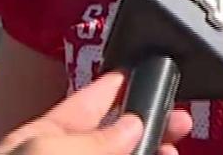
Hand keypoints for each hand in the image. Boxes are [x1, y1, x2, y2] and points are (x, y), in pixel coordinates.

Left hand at [0, 71, 192, 154]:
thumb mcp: (50, 152)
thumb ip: (95, 138)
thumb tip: (132, 124)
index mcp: (40, 140)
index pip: (85, 104)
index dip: (116, 89)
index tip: (145, 75)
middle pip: (110, 140)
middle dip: (146, 128)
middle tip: (182, 124)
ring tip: (174, 153)